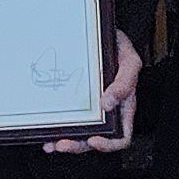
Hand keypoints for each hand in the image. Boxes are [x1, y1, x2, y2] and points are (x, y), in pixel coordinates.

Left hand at [48, 32, 143, 154]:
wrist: (99, 32)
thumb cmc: (119, 47)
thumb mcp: (130, 61)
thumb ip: (125, 82)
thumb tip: (109, 103)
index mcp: (124, 107)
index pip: (122, 137)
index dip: (109, 144)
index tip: (94, 140)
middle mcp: (106, 111)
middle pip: (95, 140)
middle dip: (78, 146)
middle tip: (63, 144)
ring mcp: (89, 108)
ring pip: (79, 135)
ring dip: (65, 142)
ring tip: (53, 143)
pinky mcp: (74, 101)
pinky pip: (67, 120)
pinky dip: (56, 130)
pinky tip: (48, 133)